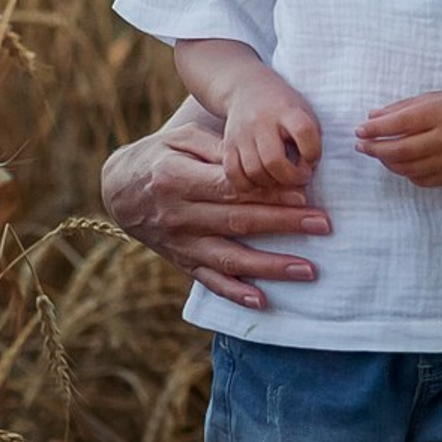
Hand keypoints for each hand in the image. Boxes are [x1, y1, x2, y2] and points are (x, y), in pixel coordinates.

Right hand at [101, 107, 330, 310]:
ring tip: (309, 270)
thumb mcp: (181, 139)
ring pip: (230, 257)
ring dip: (271, 266)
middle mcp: (179, 215)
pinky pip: (209, 280)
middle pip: (239, 221)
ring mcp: (180, 243)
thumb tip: (256, 159)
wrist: (117, 189)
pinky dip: (234, 293)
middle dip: (285, 223)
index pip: (233, 188)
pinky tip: (262, 301)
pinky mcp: (181, 261)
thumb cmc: (158, 156)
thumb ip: (217, 148)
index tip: (305, 193)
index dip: (269, 192)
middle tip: (323, 224)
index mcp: (178, 178)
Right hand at [222, 70, 323, 198]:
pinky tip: (260, 182)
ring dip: (271, 184)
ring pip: (254, 171)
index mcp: (287, 110)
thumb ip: (312, 139)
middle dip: (290, 177)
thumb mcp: (304, 112)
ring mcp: (242, 133)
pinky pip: (234, 174)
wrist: (247, 89)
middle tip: (298, 178)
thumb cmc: (284, 107)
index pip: (303, 131)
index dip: (312, 152)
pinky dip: (248, 185)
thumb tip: (307, 171)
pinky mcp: (228, 145)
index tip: (312, 160)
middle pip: (274, 160)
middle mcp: (262, 121)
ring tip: (280, 180)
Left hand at [356, 91, 441, 188]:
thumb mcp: (435, 97)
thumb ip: (403, 108)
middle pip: (399, 150)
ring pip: (407, 168)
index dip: (375, 129)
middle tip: (361, 146)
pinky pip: (421, 180)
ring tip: (379, 153)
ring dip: (387, 162)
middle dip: (375, 149)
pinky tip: (401, 163)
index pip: (398, 124)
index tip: (359, 130)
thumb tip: (372, 118)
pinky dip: (406, 173)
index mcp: (440, 113)